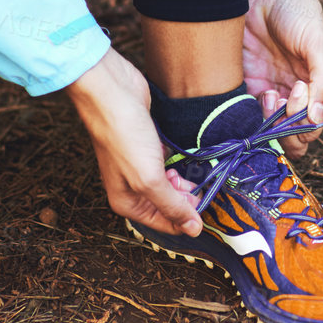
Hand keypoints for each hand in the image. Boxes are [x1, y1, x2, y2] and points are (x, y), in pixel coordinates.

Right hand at [63, 49, 201, 235]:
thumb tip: (192, 230)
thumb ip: (171, 206)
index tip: (209, 211)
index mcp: (127, 202)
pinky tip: (191, 159)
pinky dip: (182, 164)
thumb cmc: (124, 136)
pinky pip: (170, 163)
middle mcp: (132, 187)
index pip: (164, 223)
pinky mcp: (150, 145)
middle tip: (204, 188)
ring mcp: (141, 165)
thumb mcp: (149, 179)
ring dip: (186, 182)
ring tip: (197, 174)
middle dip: (188, 199)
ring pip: (171, 184)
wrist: (113, 92)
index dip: (187, 220)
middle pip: (169, 204)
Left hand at [241, 0, 322, 157]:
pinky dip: (252, 114)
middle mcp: (291, 93)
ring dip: (271, 122)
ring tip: (270, 95)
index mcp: (314, 85)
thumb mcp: (318, 44)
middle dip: (289, 128)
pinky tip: (259, 94)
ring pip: (268, 128)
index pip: (313, 124)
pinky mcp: (244, 84)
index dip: (308, 123)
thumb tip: (320, 118)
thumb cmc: (297, 11)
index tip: (300, 98)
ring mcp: (267, 89)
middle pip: (291, 133)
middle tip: (283, 101)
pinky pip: (247, 113)